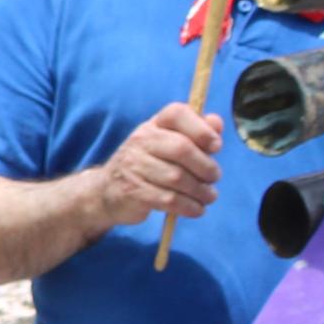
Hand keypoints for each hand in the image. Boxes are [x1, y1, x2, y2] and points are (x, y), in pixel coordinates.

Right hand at [94, 103, 223, 230]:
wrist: (106, 191)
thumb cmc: (147, 164)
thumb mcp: (168, 143)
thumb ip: (195, 132)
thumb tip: (217, 123)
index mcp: (153, 125)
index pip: (176, 114)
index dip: (201, 128)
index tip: (216, 146)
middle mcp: (141, 140)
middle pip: (181, 148)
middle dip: (206, 167)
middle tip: (214, 178)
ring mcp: (134, 166)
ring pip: (177, 178)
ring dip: (200, 191)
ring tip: (209, 196)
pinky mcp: (133, 191)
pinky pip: (169, 200)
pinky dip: (189, 207)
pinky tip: (196, 209)